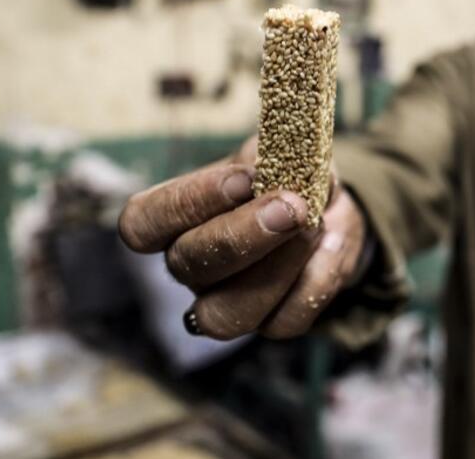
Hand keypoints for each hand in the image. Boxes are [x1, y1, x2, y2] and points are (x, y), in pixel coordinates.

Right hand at [117, 138, 367, 339]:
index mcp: (174, 219)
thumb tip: (279, 163)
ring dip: (276, 271)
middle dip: (241, 236)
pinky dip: (317, 280)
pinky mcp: (269, 323)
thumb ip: (274, 155)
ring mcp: (224, 302)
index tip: (243, 179)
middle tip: (291, 206)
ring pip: (225, 315)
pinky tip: (332, 243)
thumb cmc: (287, 175)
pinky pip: (284, 322)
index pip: (142, 224)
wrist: (329, 208)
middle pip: (187, 266)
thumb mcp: (280, 152)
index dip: (187, 204)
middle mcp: (190, 266)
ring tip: (313, 227)